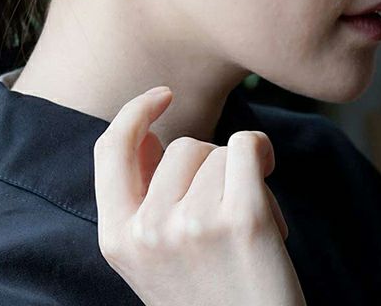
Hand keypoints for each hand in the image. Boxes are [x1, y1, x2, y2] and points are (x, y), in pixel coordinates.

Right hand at [93, 85, 306, 305]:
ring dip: (242, 178)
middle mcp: (148, 229)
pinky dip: (263, 158)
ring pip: (218, 150)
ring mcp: (193, 223)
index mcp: (117, 239)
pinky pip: (249, 146)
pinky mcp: (243, 218)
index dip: (135, 113)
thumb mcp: (155, 262)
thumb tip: (153, 136)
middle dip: (211, 167)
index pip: (110, 149)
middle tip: (228, 215)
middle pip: (181, 146)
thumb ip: (145, 201)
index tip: (162, 95)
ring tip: (250, 233)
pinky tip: (269, 201)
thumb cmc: (213, 303)